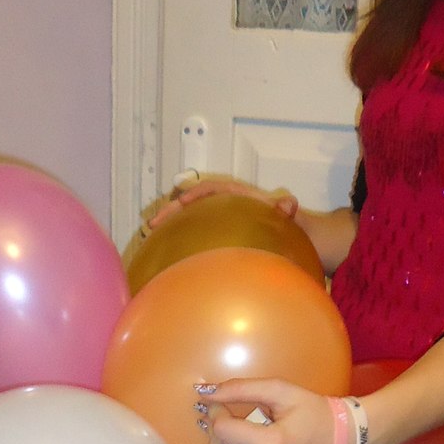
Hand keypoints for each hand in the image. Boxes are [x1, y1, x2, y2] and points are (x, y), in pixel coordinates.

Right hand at [140, 172, 296, 239]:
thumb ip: (287, 211)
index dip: (197, 193)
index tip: (182, 201)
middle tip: (153, 223)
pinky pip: (193, 232)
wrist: (293, 235)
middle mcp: (225, 206)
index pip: (214, 189)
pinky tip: (166, 253)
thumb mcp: (289, 217)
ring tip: (150, 236)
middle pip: (193, 203)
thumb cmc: (289, 225)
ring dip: (170, 224)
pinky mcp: (217, 235)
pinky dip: (178, 238)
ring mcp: (219, 221)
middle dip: (171, 210)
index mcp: (239, 197)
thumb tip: (289, 204)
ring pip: (189, 217)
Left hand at [199, 377, 336, 443]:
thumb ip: (241, 389)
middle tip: (230, 426)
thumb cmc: (313, 412)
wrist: (345, 443)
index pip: (222, 432)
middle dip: (216, 441)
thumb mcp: (281, 391)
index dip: (216, 414)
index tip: (223, 405)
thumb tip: (205, 392)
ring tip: (249, 437)